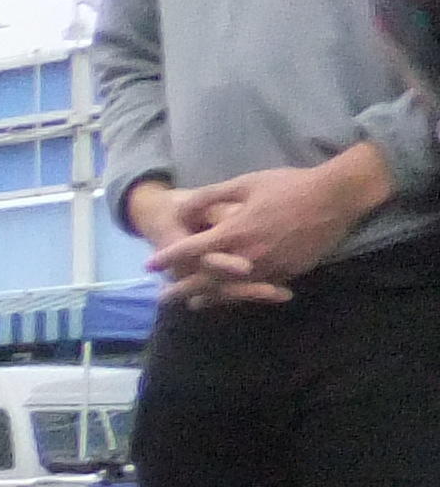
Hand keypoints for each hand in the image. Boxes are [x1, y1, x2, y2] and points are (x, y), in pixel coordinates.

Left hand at [146, 148, 391, 306]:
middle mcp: (248, 255)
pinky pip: (259, 289)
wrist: (337, 197)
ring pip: (232, 290)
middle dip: (182, 289)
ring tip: (193, 304)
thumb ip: (211, 195)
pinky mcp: (289, 273)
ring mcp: (270, 267)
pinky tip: (231, 298)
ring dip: (210, 298)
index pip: (191, 250)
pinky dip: (240, 295)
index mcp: (234, 231)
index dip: (168, 258)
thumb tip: (183, 206)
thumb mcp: (246, 182)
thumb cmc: (289, 185)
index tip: (149, 266)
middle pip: (207, 279)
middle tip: (162, 298)